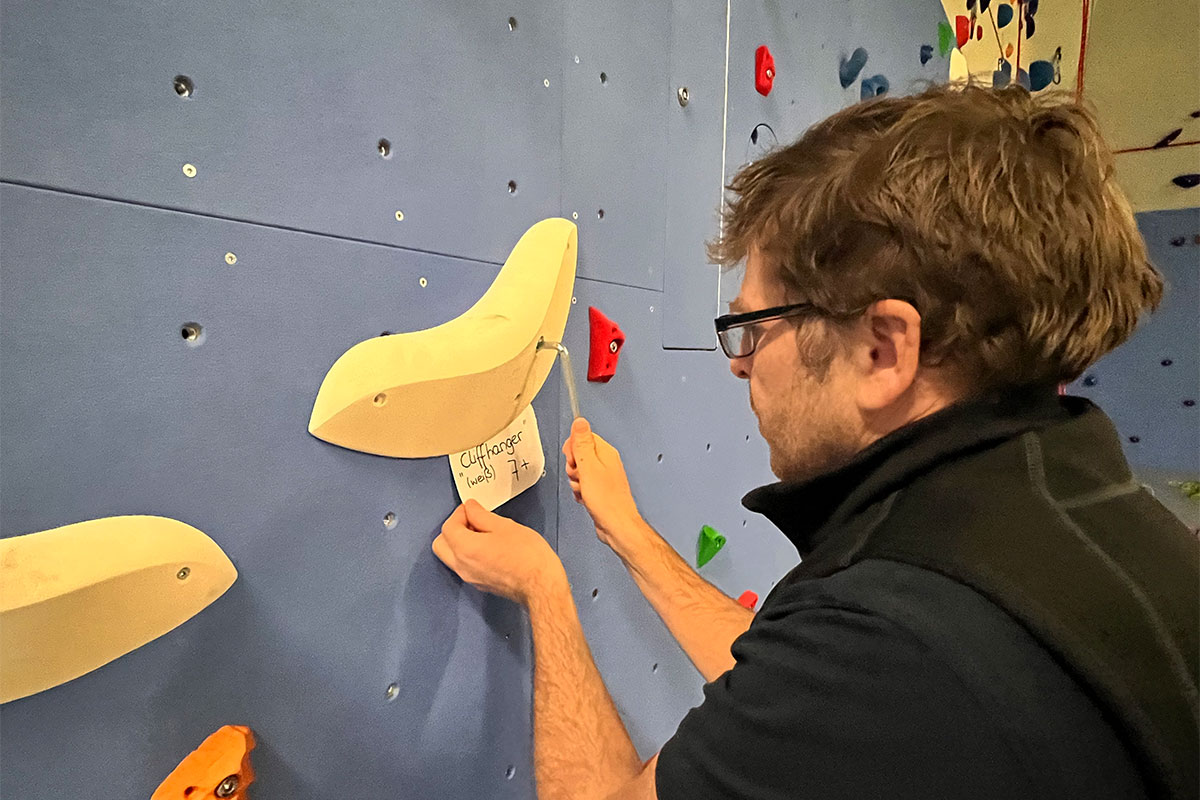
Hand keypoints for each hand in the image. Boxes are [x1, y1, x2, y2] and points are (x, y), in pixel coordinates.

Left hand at [432, 500, 564, 604]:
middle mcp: (462, 566)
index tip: (473, 509)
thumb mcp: (504, 526)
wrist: (541, 586)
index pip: (448, 527)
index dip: (460, 513)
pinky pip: (464, 566)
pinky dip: (468, 554)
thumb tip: (470, 509)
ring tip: (482, 534)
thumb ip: (481, 515)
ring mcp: (470, 578)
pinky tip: (488, 547)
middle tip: (472, 521)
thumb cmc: (527, 556)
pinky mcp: (480, 584)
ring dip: (459, 542)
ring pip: (451, 556)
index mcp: (465, 549)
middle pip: (441, 544)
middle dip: (453, 529)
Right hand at [563, 418, 642, 549]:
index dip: (573, 450)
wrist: (616, 525)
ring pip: (579, 471)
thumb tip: (580, 421)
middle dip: (573, 468)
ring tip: (585, 490)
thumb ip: (582, 443)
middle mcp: (606, 462)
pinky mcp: (600, 489)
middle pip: (579, 454)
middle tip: (580, 477)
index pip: (582, 437)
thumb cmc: (607, 500)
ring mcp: (603, 476)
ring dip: (576, 482)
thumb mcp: (589, 467)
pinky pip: (583, 484)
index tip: (574, 462)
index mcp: (605, 452)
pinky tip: (586, 498)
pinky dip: (580, 491)